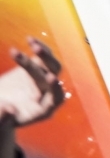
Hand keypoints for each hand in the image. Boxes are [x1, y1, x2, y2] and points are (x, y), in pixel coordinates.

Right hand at [0, 40, 63, 157]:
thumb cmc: (1, 116)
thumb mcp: (0, 118)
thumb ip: (3, 116)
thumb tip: (9, 109)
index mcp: (43, 110)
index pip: (55, 100)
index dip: (56, 90)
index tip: (52, 78)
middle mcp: (47, 95)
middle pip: (54, 79)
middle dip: (47, 66)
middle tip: (36, 52)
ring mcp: (44, 81)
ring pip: (52, 66)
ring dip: (45, 54)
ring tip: (32, 43)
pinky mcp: (37, 70)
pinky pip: (43, 57)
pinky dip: (39, 48)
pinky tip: (29, 39)